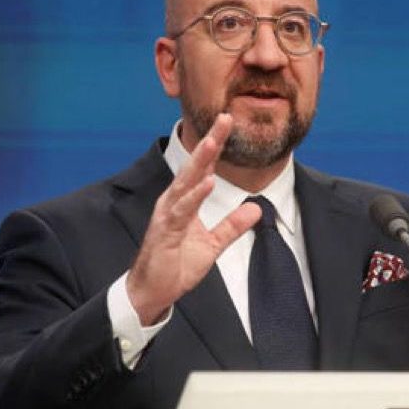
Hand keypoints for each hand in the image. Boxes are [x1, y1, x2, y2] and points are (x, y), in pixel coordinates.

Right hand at [126, 113, 261, 324]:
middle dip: (209, 141)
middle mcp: (173, 201)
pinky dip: (194, 195)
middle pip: (194, 166)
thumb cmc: (175, 265)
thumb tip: (256, 209)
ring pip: (186, 182)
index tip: (229, 123)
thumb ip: (232, 226)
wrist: (152, 291)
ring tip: (214, 141)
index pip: (203, 168)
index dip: (216, 146)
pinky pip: (181, 210)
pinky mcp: (164, 231)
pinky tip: (207, 182)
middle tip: (224, 118)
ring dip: (200, 161)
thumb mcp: (212, 245)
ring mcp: (167, 215)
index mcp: (184, 202)